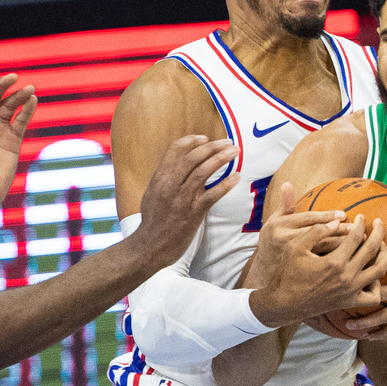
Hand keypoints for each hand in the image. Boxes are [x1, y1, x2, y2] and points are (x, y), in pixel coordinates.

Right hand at [132, 136, 239, 266]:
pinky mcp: (193, 213)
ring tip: (235, 152)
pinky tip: (236, 177)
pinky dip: (226, 184)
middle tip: (228, 142)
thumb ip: (164, 178)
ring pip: (203, 171)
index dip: (192, 141)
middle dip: (213, 146)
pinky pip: (212, 194)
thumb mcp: (152, 194)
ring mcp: (182, 198)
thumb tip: (178, 165)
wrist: (149, 247)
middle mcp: (170, 185)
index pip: (175, 150)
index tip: (205, 138)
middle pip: (193, 157)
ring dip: (221, 158)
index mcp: (159, 178)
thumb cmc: (153, 222)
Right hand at [246, 183, 386, 326]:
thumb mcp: (296, 247)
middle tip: (379, 223)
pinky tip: (373, 274)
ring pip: (379, 270)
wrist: (285, 303)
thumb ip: (316, 231)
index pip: (356, 236)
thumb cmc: (288, 273)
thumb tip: (337, 222)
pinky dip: (378, 285)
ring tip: (383, 245)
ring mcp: (351, 291)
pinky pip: (374, 296)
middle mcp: (346, 277)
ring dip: (385, 254)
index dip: (360, 223)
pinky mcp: (350, 302)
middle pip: (373, 249)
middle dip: (379, 232)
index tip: (359, 217)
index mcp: (334, 262)